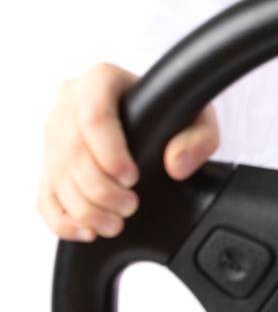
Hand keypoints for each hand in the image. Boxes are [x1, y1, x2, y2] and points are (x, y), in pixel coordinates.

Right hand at [37, 61, 219, 241]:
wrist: (149, 115)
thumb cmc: (172, 111)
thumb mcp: (197, 116)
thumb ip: (199, 137)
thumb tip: (177, 165)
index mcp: (101, 80)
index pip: (94, 117)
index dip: (110, 153)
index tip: (132, 178)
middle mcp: (69, 103)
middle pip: (73, 153)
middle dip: (101, 190)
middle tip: (130, 206)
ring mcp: (54, 135)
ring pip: (58, 178)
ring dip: (86, 210)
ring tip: (116, 223)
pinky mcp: (50, 164)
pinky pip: (44, 197)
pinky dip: (63, 221)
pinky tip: (88, 231)